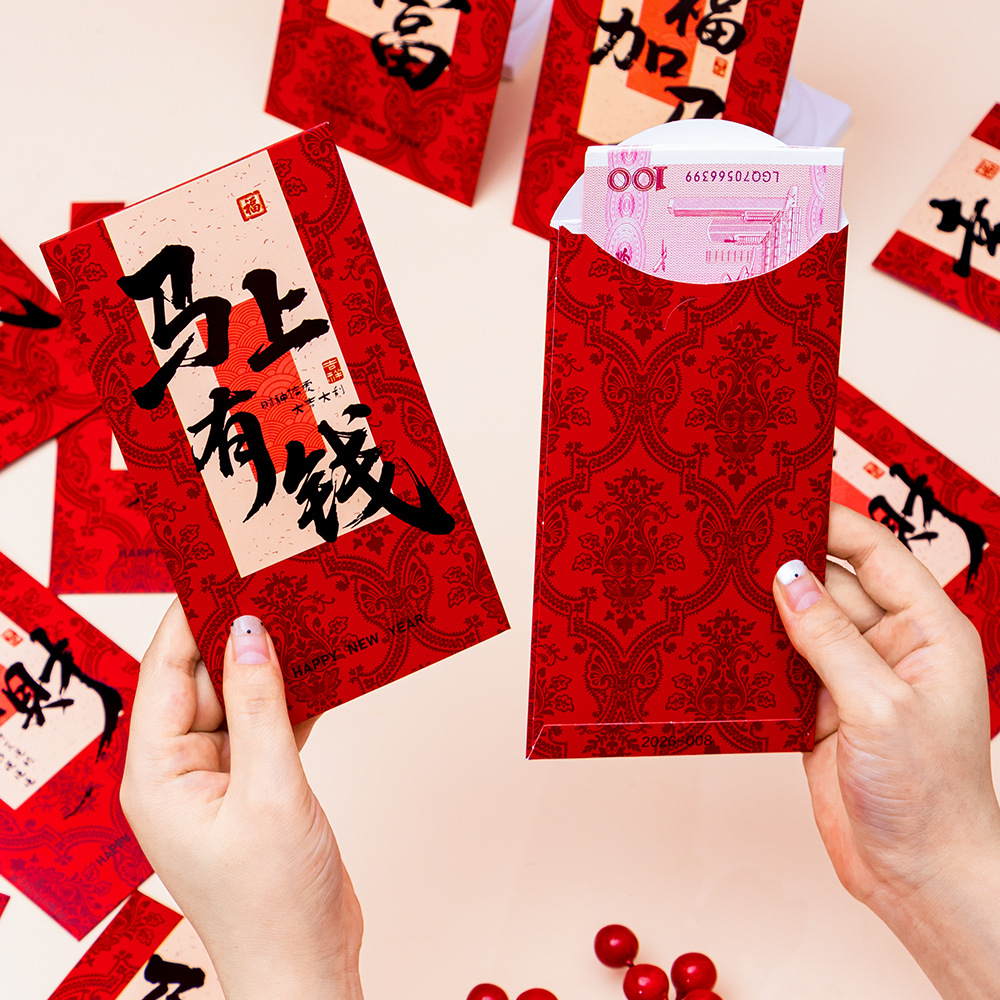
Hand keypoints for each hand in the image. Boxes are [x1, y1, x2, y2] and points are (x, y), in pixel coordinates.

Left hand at [121, 601, 362, 999]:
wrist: (306, 965)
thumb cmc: (274, 899)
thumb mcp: (270, 791)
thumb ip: (259, 705)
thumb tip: (248, 630)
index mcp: (159, 775)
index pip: (166, 675)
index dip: (189, 620)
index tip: (221, 570)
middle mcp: (181, 772)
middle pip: (204, 681)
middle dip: (239, 635)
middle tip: (276, 583)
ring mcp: (220, 780)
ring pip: (242, 700)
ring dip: (272, 665)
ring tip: (305, 615)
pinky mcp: (255, 788)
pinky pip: (268, 726)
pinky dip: (293, 699)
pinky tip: (323, 668)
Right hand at [773, 503, 999, 997]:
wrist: (915, 875)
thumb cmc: (929, 796)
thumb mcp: (879, 706)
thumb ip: (830, 638)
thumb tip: (789, 578)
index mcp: (928, 631)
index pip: (877, 555)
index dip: (834, 523)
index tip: (786, 500)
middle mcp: (891, 646)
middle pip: (833, 584)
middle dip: (789, 563)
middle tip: (737, 539)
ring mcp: (853, 678)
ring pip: (803, 623)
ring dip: (769, 608)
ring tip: (722, 581)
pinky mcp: (821, 709)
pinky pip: (785, 664)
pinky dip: (758, 652)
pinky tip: (727, 637)